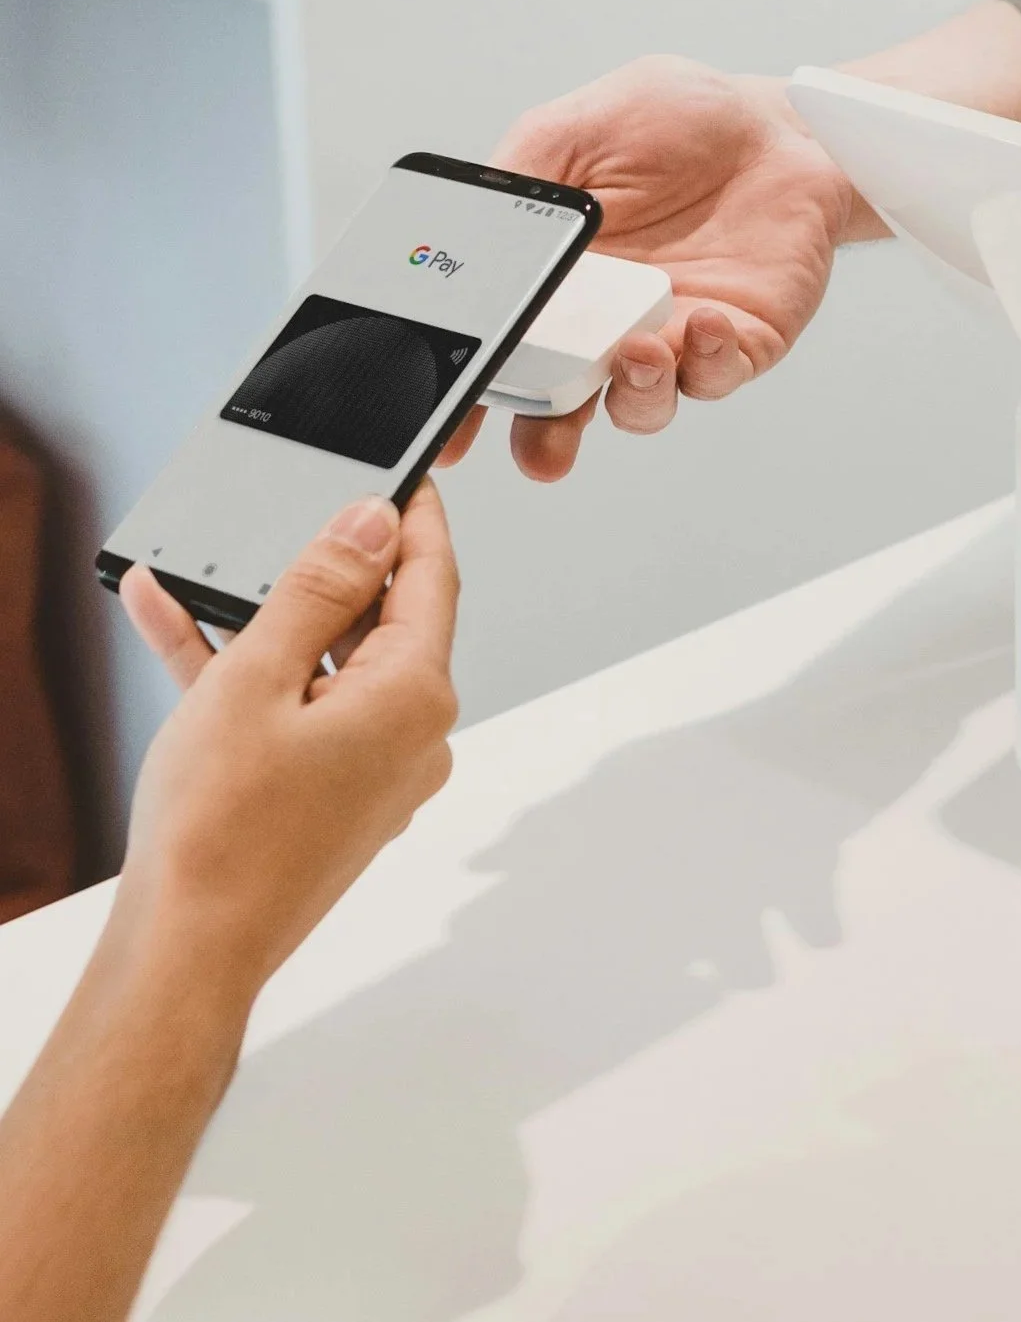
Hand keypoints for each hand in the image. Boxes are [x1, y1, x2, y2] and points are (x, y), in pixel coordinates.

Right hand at [112, 482, 460, 1001]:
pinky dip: (253, 676)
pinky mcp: (335, 796)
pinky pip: (301, 713)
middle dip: (328, 573)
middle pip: (382, 624)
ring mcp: (375, 771)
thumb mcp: (260, 677)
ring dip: (270, 622)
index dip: (417, 520)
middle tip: (292, 520)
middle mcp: (413, 736)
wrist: (186, 952)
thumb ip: (320, 589)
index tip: (409, 476)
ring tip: (206, 572)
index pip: (432, 581)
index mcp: (415, 697)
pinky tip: (181, 629)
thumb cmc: (221, 833)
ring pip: (329, 667)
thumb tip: (371, 524)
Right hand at [434, 57, 859, 481]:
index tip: (455, 433)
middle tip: (544, 448)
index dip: (478, 400)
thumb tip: (465, 238)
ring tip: (637, 352)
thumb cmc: (670, 124)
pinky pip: (718, 373)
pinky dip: (709, 357)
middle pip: (566, 409)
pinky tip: (705, 318)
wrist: (768, 122)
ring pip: (643, 403)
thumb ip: (517, 190)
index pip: (507, 358)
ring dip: (635, 391)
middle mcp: (608, 329)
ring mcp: (673, 342)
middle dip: (549, 437)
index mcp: (555, 289)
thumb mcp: (570, 133)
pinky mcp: (739, 343)